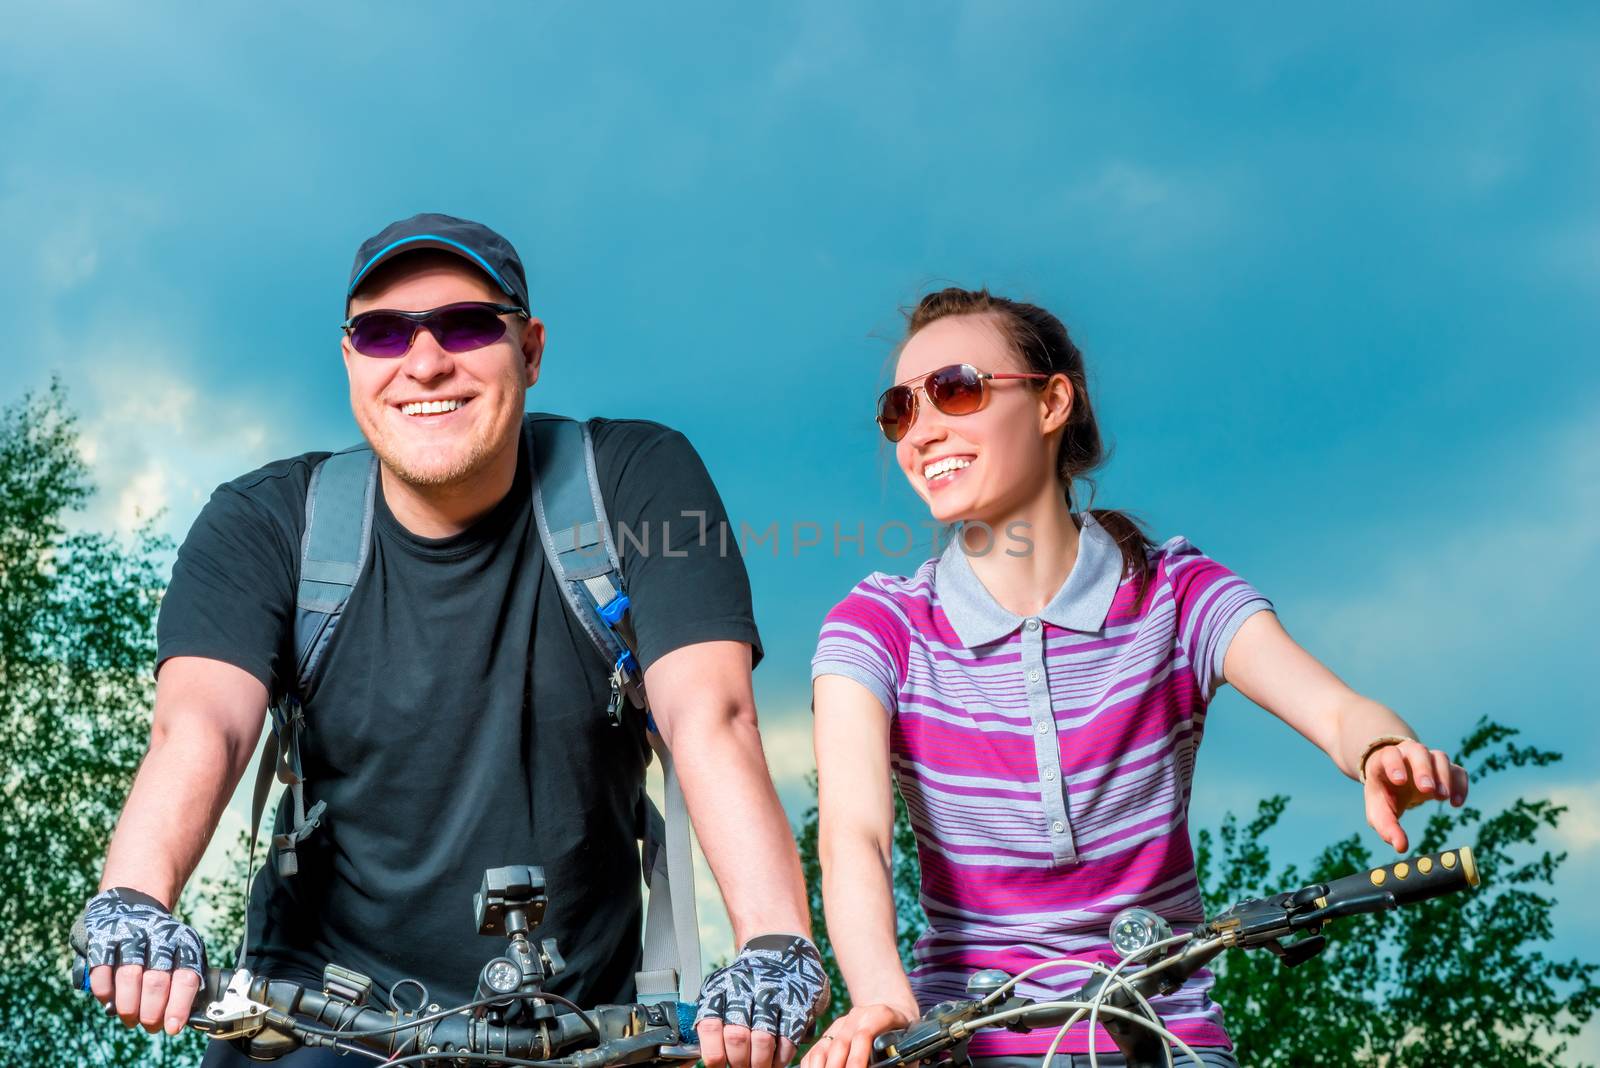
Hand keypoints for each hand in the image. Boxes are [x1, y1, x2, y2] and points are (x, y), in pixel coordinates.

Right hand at [72, 887, 205, 1034]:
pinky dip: (105, 992)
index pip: (186, 977)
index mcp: (183, 942)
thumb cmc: (159, 941)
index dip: (179, 1006)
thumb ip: (180, 981)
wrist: (132, 902)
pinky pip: (101, 971)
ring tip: (130, 1019)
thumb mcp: (179, 953)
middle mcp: (158, 937)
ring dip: (129, 1006)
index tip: (172, 1027)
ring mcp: (129, 936)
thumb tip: (179, 1018)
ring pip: (129, 977)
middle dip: (152, 1012)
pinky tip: (110, 1001)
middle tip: (149, 1025)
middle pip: (156, 981)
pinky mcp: (103, 938)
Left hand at [697, 934, 830, 1067]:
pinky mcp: (796, 1001)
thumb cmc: (749, 981)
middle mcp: (745, 987)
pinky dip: (782, 1057)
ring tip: (760, 1067)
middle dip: (739, 1063)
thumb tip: (703, 1059)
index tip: (718, 1065)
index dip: (713, 1054)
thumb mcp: (724, 992)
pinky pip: (788, 1038)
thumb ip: (713, 1020)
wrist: (783, 950)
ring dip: (761, 1063)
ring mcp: (772, 992)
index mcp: (721, 987)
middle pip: (737, 1037)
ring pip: (762, 1040)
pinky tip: (778, 1059)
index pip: (710, 1026)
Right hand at [800, 1003, 915, 1067]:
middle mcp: (856, 1017)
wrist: (892, 1008)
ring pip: (823, 1047)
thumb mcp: (909, 1041)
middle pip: (840, 1045)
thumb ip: (900, 1060)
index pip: (863, 1037)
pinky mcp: (830, 1032)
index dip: (857, 1060)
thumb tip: (892, 1066)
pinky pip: (815, 1050)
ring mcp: (840, 1024)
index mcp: (879, 1015)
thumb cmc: (904, 1031)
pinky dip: (812, 1065)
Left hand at [1363, 739, 1468, 852]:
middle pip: (1418, 751)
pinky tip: (1456, 804)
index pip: (1389, 754)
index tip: (1399, 781)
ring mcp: (1429, 759)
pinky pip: (1458, 771)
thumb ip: (1386, 828)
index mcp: (1385, 760)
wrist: (1395, 780)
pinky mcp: (1446, 769)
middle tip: (1427, 791)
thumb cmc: (1385, 795)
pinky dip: (1460, 785)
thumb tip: (1401, 847)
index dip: (1394, 765)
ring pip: (1440, 758)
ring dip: (1443, 776)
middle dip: (1423, 770)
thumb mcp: (1379, 811)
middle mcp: (1408, 754)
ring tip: (1442, 798)